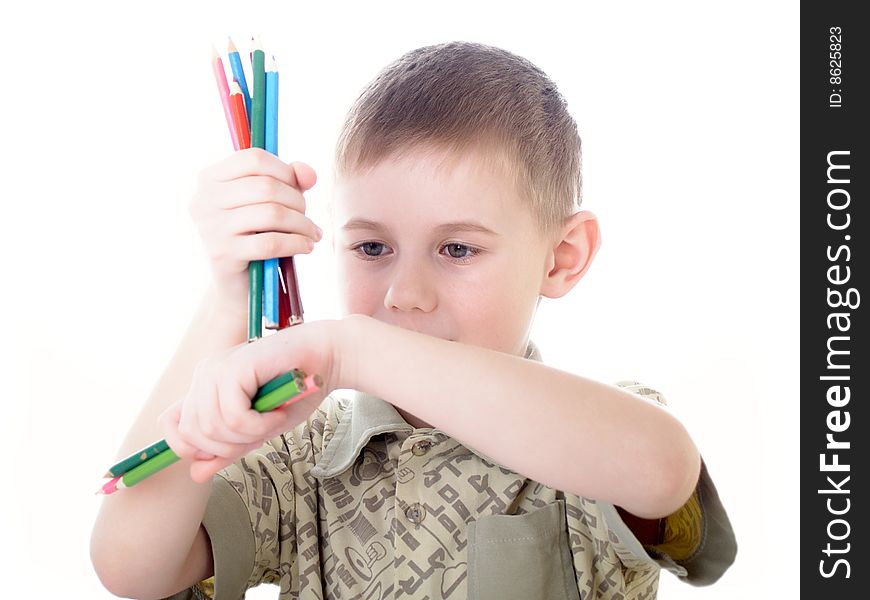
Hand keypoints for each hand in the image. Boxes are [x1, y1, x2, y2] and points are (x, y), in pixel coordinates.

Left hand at [159, 318, 346, 482]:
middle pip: (193, 434)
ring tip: (274, 421)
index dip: (190, 447)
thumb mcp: (259, 428)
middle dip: (230, 446)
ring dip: (250, 435)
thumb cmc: (297, 390)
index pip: (171, 423)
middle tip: (263, 434)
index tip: (227, 449)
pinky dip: (259, 425)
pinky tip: (279, 413)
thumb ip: (229, 447)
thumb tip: (197, 473)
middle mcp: (205, 374)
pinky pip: (234, 417)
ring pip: (214, 428)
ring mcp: (217, 369)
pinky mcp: (234, 368)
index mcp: (205, 386)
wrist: (327, 357)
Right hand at [189, 148, 321, 320]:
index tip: (299, 190)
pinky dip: (296, 243)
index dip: (285, 171)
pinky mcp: (223, 254)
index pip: (254, 158)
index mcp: (210, 178)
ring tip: (312, 233)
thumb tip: (308, 173)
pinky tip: (306, 247)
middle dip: (297, 202)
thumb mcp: (272, 202)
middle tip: (307, 219)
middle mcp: (204, 200)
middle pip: (266, 186)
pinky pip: (271, 242)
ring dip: (302, 224)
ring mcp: (210, 227)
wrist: (238, 286)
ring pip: (272, 213)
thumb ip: (291, 180)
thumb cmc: (256, 236)